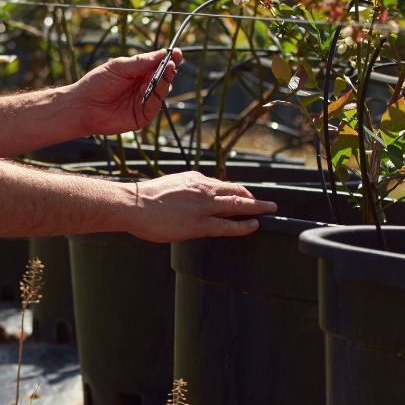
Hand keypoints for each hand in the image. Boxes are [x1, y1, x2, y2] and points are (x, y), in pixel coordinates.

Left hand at [67, 48, 181, 136]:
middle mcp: (143, 86)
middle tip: (172, 63)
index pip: (158, 64)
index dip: (169, 59)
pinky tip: (157, 87)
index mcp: (138, 72)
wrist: (83, 106)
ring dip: (164, 81)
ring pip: (161, 91)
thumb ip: (141, 62)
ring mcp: (143, 101)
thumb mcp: (119, 67)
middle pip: (163, 77)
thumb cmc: (97, 84)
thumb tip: (162, 54)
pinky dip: (157, 97)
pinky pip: (154, 106)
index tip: (178, 53)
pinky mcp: (141, 117)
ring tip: (165, 72)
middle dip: (169, 69)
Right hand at [124, 172, 276, 242]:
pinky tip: (254, 225)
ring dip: (257, 207)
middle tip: (269, 203)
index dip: (237, 191)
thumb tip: (191, 199)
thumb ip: (185, 190)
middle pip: (236, 192)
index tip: (246, 195)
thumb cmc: (145, 199)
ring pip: (237, 205)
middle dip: (254, 197)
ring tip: (270, 210)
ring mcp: (204, 206)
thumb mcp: (170, 185)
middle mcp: (203, 189)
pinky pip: (228, 225)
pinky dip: (243, 225)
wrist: (134, 204)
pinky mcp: (200, 224)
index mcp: (195, 179)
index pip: (222, 184)